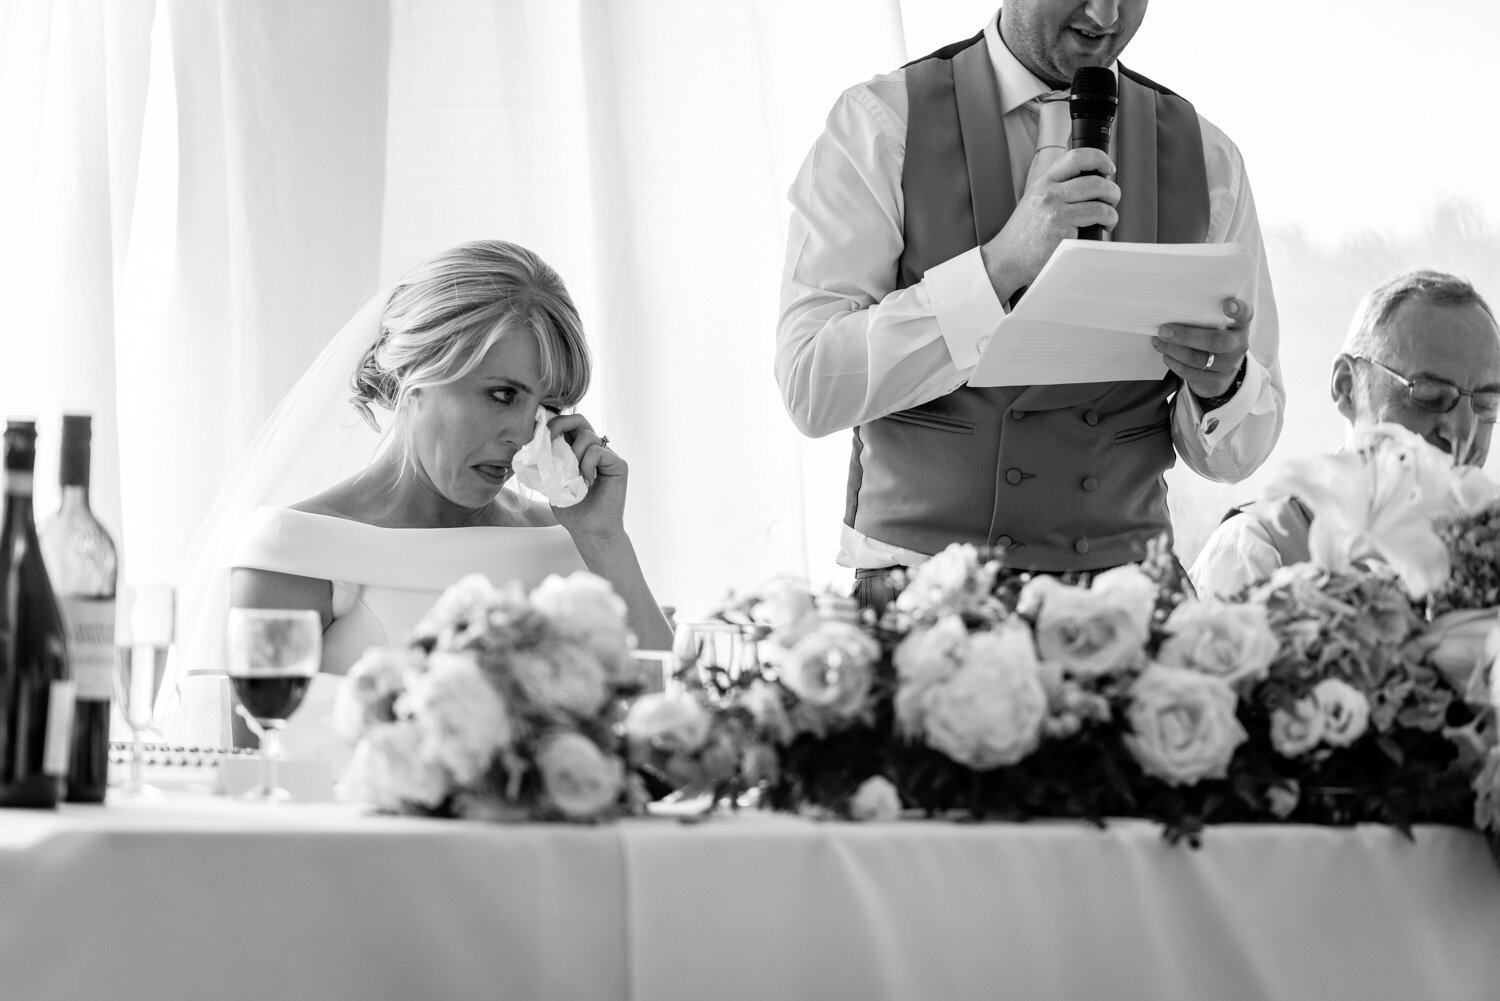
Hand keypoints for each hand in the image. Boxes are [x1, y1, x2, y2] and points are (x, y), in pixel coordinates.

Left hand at [542, 412, 626, 539]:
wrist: (591, 532)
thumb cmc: (573, 510)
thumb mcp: (552, 481)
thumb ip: (548, 462)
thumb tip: (533, 444)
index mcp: (578, 451)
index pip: (567, 425)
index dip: (552, 424)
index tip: (538, 436)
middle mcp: (594, 449)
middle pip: (579, 419)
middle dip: (560, 424)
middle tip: (549, 439)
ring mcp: (608, 456)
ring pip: (587, 435)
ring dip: (574, 454)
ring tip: (574, 476)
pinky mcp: (618, 464)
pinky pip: (598, 451)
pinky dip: (587, 465)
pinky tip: (587, 482)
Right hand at [980, 148, 1119, 300]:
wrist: (1006, 259)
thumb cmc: (1023, 234)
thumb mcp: (1034, 201)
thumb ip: (1056, 189)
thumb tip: (1090, 184)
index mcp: (1043, 183)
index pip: (1076, 157)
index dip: (1099, 159)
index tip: (1109, 168)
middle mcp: (1049, 194)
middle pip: (1095, 182)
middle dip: (1112, 191)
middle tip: (1112, 200)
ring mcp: (1055, 213)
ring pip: (1101, 204)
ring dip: (1112, 212)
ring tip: (1108, 219)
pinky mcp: (1062, 233)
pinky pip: (1096, 224)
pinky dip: (1104, 226)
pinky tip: (1099, 231)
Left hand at [1152, 297, 1253, 399]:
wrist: (1219, 372)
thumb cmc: (1211, 339)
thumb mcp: (1214, 327)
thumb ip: (1203, 318)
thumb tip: (1171, 310)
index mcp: (1239, 326)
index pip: (1245, 315)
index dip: (1238, 310)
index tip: (1229, 304)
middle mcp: (1238, 346)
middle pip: (1215, 341)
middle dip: (1186, 336)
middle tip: (1164, 330)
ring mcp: (1229, 366)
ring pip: (1198, 359)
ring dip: (1173, 349)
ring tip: (1158, 341)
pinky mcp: (1216, 383)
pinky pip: (1191, 373)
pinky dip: (1174, 363)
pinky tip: (1166, 355)